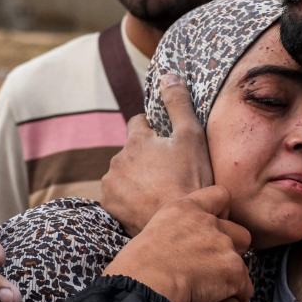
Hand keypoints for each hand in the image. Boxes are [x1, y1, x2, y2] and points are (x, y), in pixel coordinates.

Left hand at [100, 75, 213, 235]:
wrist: (180, 226)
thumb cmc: (190, 180)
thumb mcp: (191, 136)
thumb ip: (178, 103)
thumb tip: (168, 75)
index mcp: (136, 140)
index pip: (138, 122)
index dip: (154, 129)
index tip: (167, 143)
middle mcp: (117, 159)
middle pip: (131, 150)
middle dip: (145, 156)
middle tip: (169, 171)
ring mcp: (111, 184)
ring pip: (124, 173)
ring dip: (137, 177)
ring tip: (160, 190)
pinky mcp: (110, 206)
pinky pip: (119, 195)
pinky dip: (130, 197)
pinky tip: (148, 204)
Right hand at [104, 186, 252, 301]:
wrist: (143, 284)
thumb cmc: (136, 268)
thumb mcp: (152, 234)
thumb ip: (175, 233)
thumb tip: (181, 250)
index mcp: (185, 209)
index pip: (220, 195)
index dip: (222, 213)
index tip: (213, 230)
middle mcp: (208, 222)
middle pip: (239, 232)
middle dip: (232, 249)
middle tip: (212, 267)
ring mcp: (223, 245)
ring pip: (241, 262)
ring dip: (231, 275)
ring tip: (213, 291)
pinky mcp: (233, 270)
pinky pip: (245, 287)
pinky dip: (237, 297)